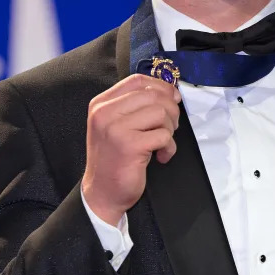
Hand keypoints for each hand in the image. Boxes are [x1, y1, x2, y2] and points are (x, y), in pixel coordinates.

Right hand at [82, 74, 180, 224]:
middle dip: (170, 111)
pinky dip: (169, 147)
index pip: (137, 81)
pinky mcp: (130, 145)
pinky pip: (163, 135)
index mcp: (101, 104)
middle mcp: (105, 113)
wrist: (102, 193)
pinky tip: (161, 157)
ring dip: (170, 130)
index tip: (173, 98)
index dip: (160, 86)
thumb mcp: (116, 125)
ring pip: (160, 113)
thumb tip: (170, 93)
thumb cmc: (114, 159)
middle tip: (170, 127)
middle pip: (152, 95)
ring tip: (162, 143)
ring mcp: (116, 128)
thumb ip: (134, 106)